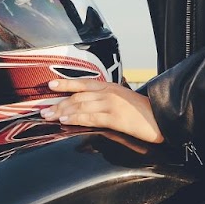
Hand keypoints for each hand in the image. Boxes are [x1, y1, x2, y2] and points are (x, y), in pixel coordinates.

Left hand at [41, 79, 164, 143]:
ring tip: (49, 116)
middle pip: (78, 96)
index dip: (66, 83)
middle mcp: (109, 93)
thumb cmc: (143, 111)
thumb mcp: (123, 100)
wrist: (162, 119)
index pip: (83, 83)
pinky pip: (92, 117)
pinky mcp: (116, 118)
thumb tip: (89, 105)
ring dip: (63, 111)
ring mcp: (112, 105)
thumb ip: (106, 99)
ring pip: (82, 106)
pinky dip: (76, 118)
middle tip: (43, 110)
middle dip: (59, 103)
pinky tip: (66, 120)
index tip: (50, 84)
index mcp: (110, 87)